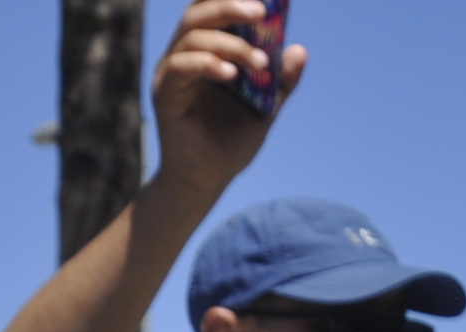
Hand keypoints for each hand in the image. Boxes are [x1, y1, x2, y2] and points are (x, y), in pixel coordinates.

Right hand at [151, 0, 309, 203]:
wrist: (208, 180)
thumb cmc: (231, 143)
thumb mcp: (265, 109)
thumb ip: (280, 81)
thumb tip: (300, 50)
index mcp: (205, 51)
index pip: (211, 10)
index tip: (265, 1)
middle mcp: (183, 55)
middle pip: (199, 13)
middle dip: (230, 6)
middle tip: (262, 11)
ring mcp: (171, 73)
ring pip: (193, 36)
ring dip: (231, 43)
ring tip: (260, 62)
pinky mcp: (165, 94)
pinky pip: (181, 67)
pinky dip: (208, 64)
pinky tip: (232, 75)